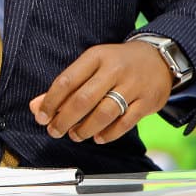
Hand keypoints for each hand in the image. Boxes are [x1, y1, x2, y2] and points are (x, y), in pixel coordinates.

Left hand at [29, 42, 172, 144]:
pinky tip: (97, 137)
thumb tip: (36, 107)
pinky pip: (125, 122)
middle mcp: (114, 70)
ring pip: (105, 113)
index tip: (41, 117)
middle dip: (64, 119)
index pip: (67, 81)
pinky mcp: (149, 101)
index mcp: (96, 57)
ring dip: (85, 128)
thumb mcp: (90, 65)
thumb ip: (64, 87)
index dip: (50, 101)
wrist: (158, 58)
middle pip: (84, 99)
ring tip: (75, 135)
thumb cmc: (116, 64)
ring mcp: (134, 86)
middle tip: (54, 131)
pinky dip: (109, 133)